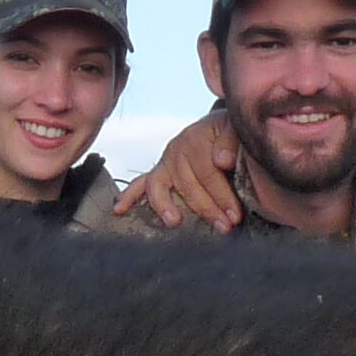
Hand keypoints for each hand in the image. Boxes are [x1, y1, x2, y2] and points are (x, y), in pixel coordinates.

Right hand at [116, 114, 242, 230]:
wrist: (221, 128)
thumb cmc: (230, 133)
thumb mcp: (236, 129)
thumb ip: (232, 141)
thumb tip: (222, 160)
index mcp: (197, 137)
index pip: (208, 172)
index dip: (222, 196)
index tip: (234, 215)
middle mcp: (177, 148)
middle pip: (187, 184)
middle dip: (207, 208)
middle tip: (224, 226)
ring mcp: (165, 161)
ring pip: (160, 187)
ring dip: (165, 206)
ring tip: (175, 221)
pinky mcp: (158, 172)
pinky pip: (139, 184)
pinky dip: (128, 197)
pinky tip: (119, 210)